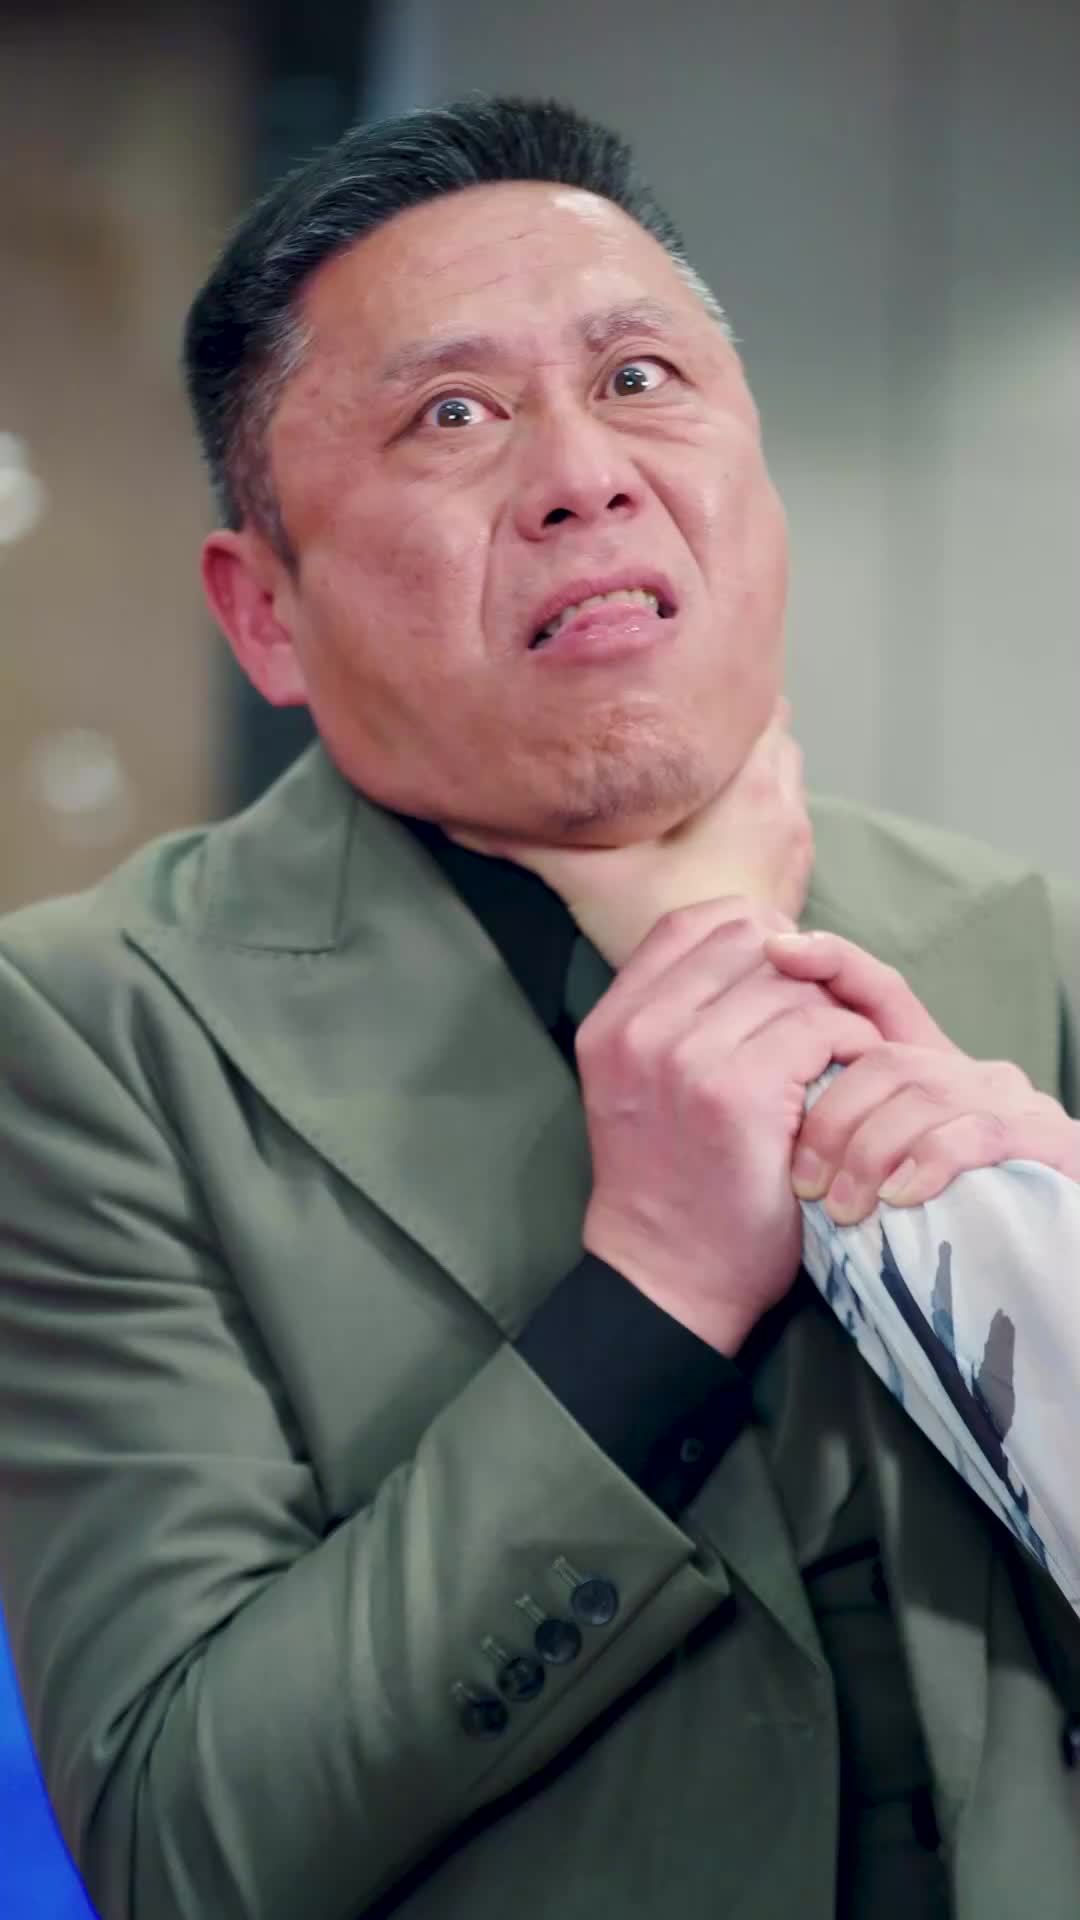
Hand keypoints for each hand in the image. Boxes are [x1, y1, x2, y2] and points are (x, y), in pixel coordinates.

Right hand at [447, 699, 811, 966]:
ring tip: (694, 770)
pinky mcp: (795, 871)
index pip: (755, 696)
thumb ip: (525, 840)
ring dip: (748, 762)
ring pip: (783, 768)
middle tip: (675, 722)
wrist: (726, 998)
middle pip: (771, 725)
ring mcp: (795, 836)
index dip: (719, 684)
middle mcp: (782, 798)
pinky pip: (786, 813)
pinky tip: (717, 824)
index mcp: (744, 779)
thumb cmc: (665, 926)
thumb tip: (455, 814)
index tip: (677, 681)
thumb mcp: (584, 877)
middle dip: (729, 720)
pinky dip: (760, 804)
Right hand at [578, 903, 881, 1353]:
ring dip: (832, 1012)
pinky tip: (848, 1079)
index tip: (782, 977)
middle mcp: (639, 1031)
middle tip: (822, 1020)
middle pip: (748, 941)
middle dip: (800, 973)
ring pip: (790, 984)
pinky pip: (820, 1028)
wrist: (668, 1278)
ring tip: (838, 1054)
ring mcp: (685, 1059)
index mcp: (611, 1022)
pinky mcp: (738, 1094)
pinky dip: (850, 1045)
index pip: (690, 922)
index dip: (751, 933)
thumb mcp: (640, 1084)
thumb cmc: (671, 1183)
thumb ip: (676, 1013)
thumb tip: (759, 942)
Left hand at [765, 929, 1079, 1221]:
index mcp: (933, 1071)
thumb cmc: (966, 1219)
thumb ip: (852, 1143)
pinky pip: (975, 1134)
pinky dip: (930, 1163)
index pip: (881, 991)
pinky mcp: (1046, 1138)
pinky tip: (901, 1199)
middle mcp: (972, 1073)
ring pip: (923, 1096)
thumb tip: (775, 1133)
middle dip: (833, 1119)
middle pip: (887, 1060)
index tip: (778, 950)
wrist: (1052, 1248)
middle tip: (802, 1182)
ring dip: (871, 1154)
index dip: (833, 962)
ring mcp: (1012, 1102)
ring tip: (842, 1209)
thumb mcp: (896, 1175)